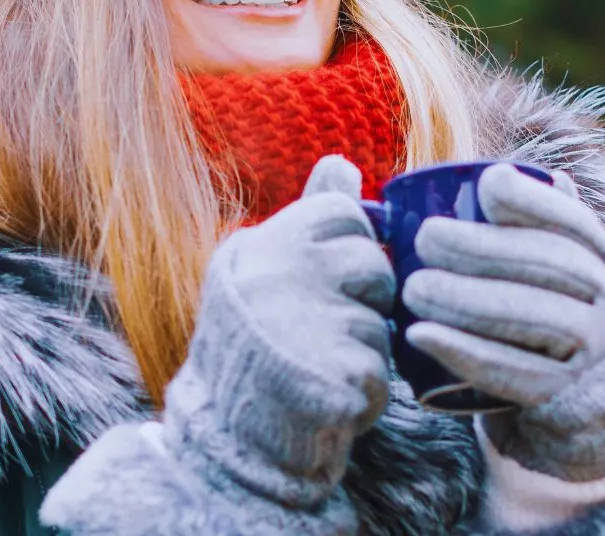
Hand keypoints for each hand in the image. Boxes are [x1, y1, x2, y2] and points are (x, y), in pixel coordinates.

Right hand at [162, 155, 395, 508]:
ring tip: (316, 367)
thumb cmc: (254, 347)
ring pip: (380, 321)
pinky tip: (326, 399)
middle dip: (362, 301)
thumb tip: (341, 162)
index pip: (344, 213)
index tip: (321, 281)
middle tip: (318, 331)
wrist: (224, 441)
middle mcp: (278, 274)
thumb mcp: (268, 270)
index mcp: (261, 244)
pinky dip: (364, 393)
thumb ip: (310, 217)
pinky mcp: (335, 374)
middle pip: (372, 265)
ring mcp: (305, 324)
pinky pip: (381, 371)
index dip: (348, 250)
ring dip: (362, 351)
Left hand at [403, 164, 604, 481]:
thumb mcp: (566, 266)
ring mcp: (590, 350)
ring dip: (466, 300)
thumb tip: (496, 173)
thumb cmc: (559, 309)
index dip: (534, 200)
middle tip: (426, 237)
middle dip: (483, 247)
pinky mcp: (561, 395)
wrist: (598, 395)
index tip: (488, 185)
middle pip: (547, 266)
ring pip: (531, 318)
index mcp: (601, 258)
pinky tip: (420, 334)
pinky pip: (512, 373)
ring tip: (413, 287)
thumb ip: (539, 224)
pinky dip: (463, 352)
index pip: (574, 222)